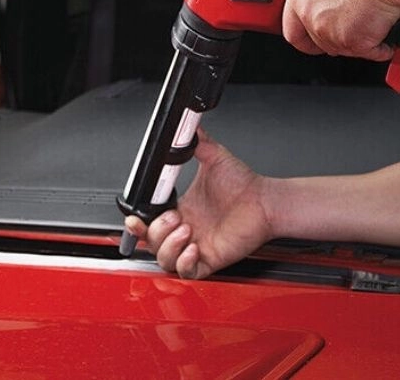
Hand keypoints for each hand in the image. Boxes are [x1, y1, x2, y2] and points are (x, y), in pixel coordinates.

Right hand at [124, 129, 272, 278]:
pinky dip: (185, 262)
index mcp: (181, 210)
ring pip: (165, 259)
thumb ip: (199, 142)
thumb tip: (188, 126)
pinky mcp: (210, 259)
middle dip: (156, 232)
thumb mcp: (214, 158)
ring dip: (169, 246)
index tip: (135, 217)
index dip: (139, 224)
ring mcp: (196, 246)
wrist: (264, 200)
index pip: (149, 223)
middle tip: (175, 217)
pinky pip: (188, 272)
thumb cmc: (244, 184)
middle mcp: (186, 230)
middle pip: (152, 243)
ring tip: (186, 229)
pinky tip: (194, 247)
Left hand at [282, 0, 399, 59]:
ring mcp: (333, 34)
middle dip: (335, 37)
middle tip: (350, 25)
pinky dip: (380, 46)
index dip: (304, 39)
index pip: (292, 32)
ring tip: (370, 21)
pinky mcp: (356, 44)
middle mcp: (312, 19)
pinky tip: (385, 33)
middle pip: (320, 43)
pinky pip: (370, 53)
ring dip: (357, 41)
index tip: (311, 41)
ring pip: (344, 49)